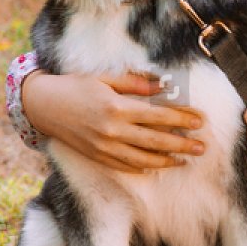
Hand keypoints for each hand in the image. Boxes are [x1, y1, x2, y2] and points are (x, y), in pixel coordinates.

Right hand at [21, 70, 204, 172]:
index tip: (199, 121)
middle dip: (182, 144)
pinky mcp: (98, 156)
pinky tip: (158, 165)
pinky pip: (126, 166)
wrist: (44, 106)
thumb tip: (162, 86)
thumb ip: (135, 84)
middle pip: (156, 140)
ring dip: (167, 161)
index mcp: (117, 107)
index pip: (158, 116)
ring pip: (143, 159)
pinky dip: (144, 167)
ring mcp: (105, 147)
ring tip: (184, 160)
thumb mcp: (105, 78)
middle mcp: (112, 130)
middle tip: (202, 147)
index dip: (181, 119)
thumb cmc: (75, 86)